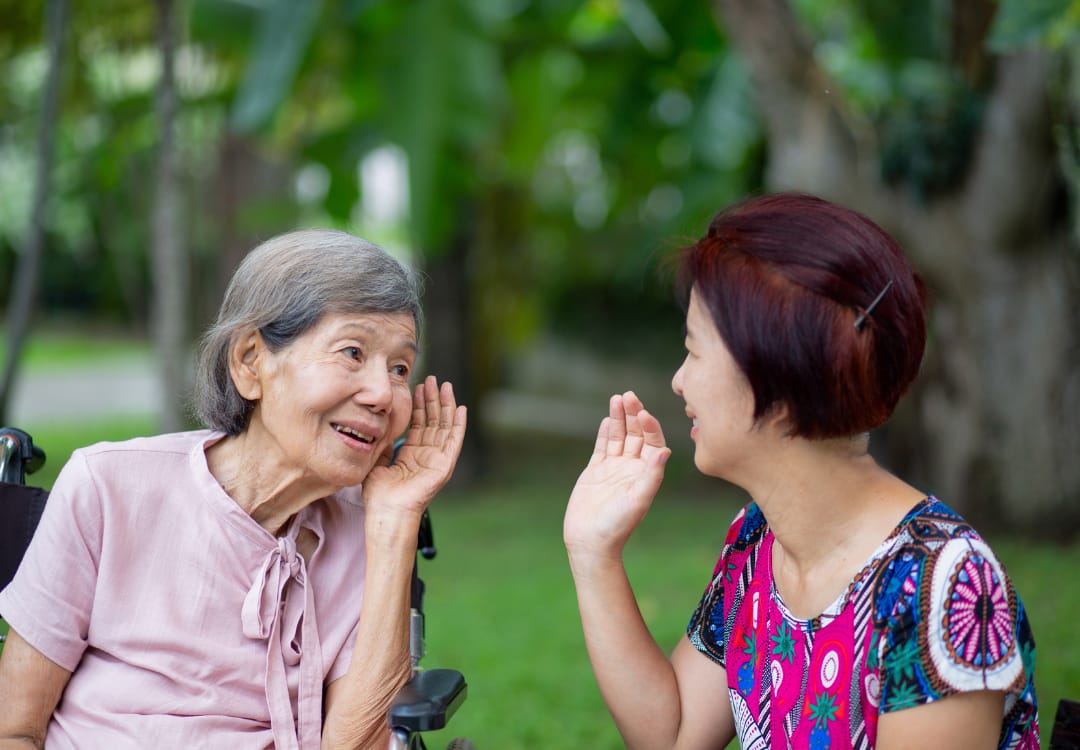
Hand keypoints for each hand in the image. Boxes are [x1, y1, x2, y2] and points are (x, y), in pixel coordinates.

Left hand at [362, 375, 466, 521]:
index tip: (418, 386)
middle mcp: (427, 455)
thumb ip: (383, 445)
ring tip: (445, 386)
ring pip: (445, 426)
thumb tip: (380, 429)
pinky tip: (460, 408)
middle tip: (433, 379)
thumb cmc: (379, 494)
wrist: (386, 510)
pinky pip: (454, 441)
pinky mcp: (445, 466)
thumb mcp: (377, 462)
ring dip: (446, 405)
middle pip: (434, 421)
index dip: (420, 405)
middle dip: (433, 399)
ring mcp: (437, 460)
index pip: (420, 424)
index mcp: (412, 455)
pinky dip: (458, 425)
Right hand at [564, 391, 670, 558]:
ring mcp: (613, 468)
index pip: (652, 442)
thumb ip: (651, 475)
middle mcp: (632, 468)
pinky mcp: (595, 471)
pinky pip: (602, 446)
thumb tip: (665, 451)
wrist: (590, 541)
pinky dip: (605, 432)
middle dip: (633, 414)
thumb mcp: (638, 500)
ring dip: (619, 418)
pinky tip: (607, 418)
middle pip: (636, 434)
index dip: (649, 426)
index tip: (643, 413)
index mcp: (646, 474)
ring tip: (617, 398)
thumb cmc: (617, 525)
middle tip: (629, 396)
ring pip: (619, 436)